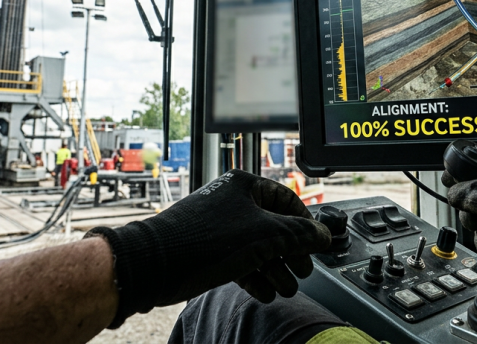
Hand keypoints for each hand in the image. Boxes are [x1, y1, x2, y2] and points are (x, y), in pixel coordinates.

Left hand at [87, 169, 330, 326]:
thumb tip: (323, 235)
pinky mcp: (207, 250)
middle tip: (302, 270)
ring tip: (285, 288)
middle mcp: (231, 202)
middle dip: (291, 253)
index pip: (288, 200)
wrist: (153, 265)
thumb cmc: (203, 241)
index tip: (316, 244)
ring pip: (257, 247)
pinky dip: (255, 276)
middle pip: (274, 227)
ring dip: (275, 269)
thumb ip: (298, 235)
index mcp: (244, 186)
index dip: (306, 224)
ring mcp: (218, 226)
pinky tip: (264, 292)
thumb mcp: (263, 236)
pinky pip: (240, 261)